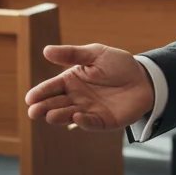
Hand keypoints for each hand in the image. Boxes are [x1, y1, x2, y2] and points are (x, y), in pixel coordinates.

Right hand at [25, 44, 155, 131]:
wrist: (145, 78)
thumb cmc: (119, 64)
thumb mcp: (96, 53)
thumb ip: (72, 54)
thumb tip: (46, 50)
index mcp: (72, 81)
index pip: (52, 87)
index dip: (40, 93)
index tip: (30, 98)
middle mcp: (77, 98)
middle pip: (56, 104)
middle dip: (44, 108)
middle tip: (33, 111)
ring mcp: (89, 111)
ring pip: (70, 116)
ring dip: (60, 116)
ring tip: (50, 115)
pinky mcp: (104, 122)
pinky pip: (92, 123)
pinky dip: (84, 122)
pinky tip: (77, 117)